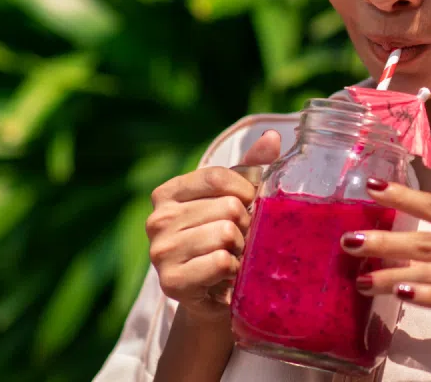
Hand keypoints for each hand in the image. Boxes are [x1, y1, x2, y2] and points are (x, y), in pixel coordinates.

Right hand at [146, 130, 281, 323]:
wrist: (216, 294)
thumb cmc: (227, 238)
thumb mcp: (237, 197)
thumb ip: (252, 166)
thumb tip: (273, 136)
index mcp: (167, 193)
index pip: (216, 176)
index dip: (246, 190)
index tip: (250, 205)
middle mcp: (157, 220)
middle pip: (226, 206)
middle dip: (245, 225)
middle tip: (240, 240)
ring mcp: (160, 252)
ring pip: (225, 233)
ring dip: (241, 249)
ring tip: (234, 256)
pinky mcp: (171, 282)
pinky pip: (221, 262)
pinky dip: (233, 269)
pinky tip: (226, 274)